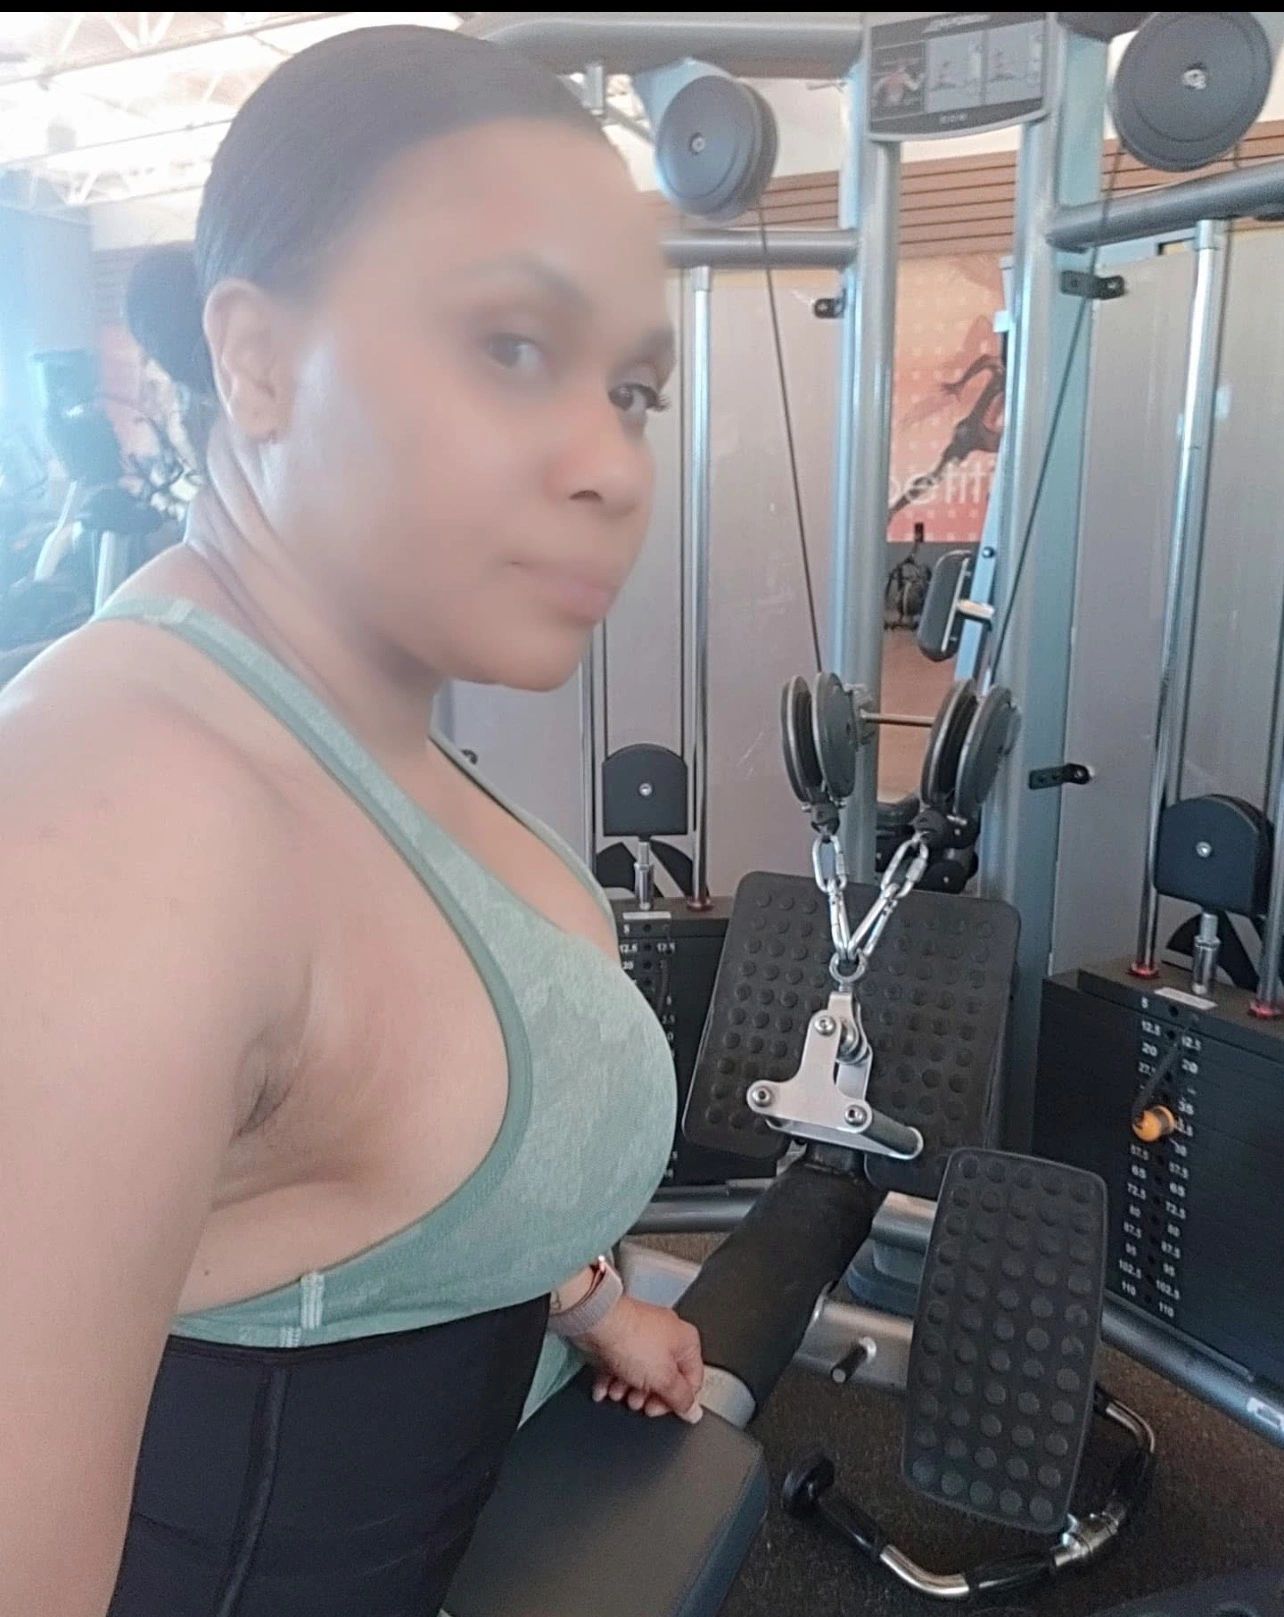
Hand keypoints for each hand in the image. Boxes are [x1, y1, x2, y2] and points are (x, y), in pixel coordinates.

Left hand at [575, 1295, 704, 1423]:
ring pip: (639, 1374)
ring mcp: (642, 1336)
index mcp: (686, 1341)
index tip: (658, 1410)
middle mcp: (667, 1335)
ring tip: (617, 1392)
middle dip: (647, 1396)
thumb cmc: (631, 1340)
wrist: (597, 1322)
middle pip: (663, 1379)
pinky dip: (612, 1380)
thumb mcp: (664, 1379)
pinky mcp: (619, 1338)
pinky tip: (603, 1388)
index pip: (691, 1381)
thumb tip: (693, 1411)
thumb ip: (680, 1398)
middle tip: (637, 1402)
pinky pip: (619, 1366)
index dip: (676, 1401)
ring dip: (626, 1390)